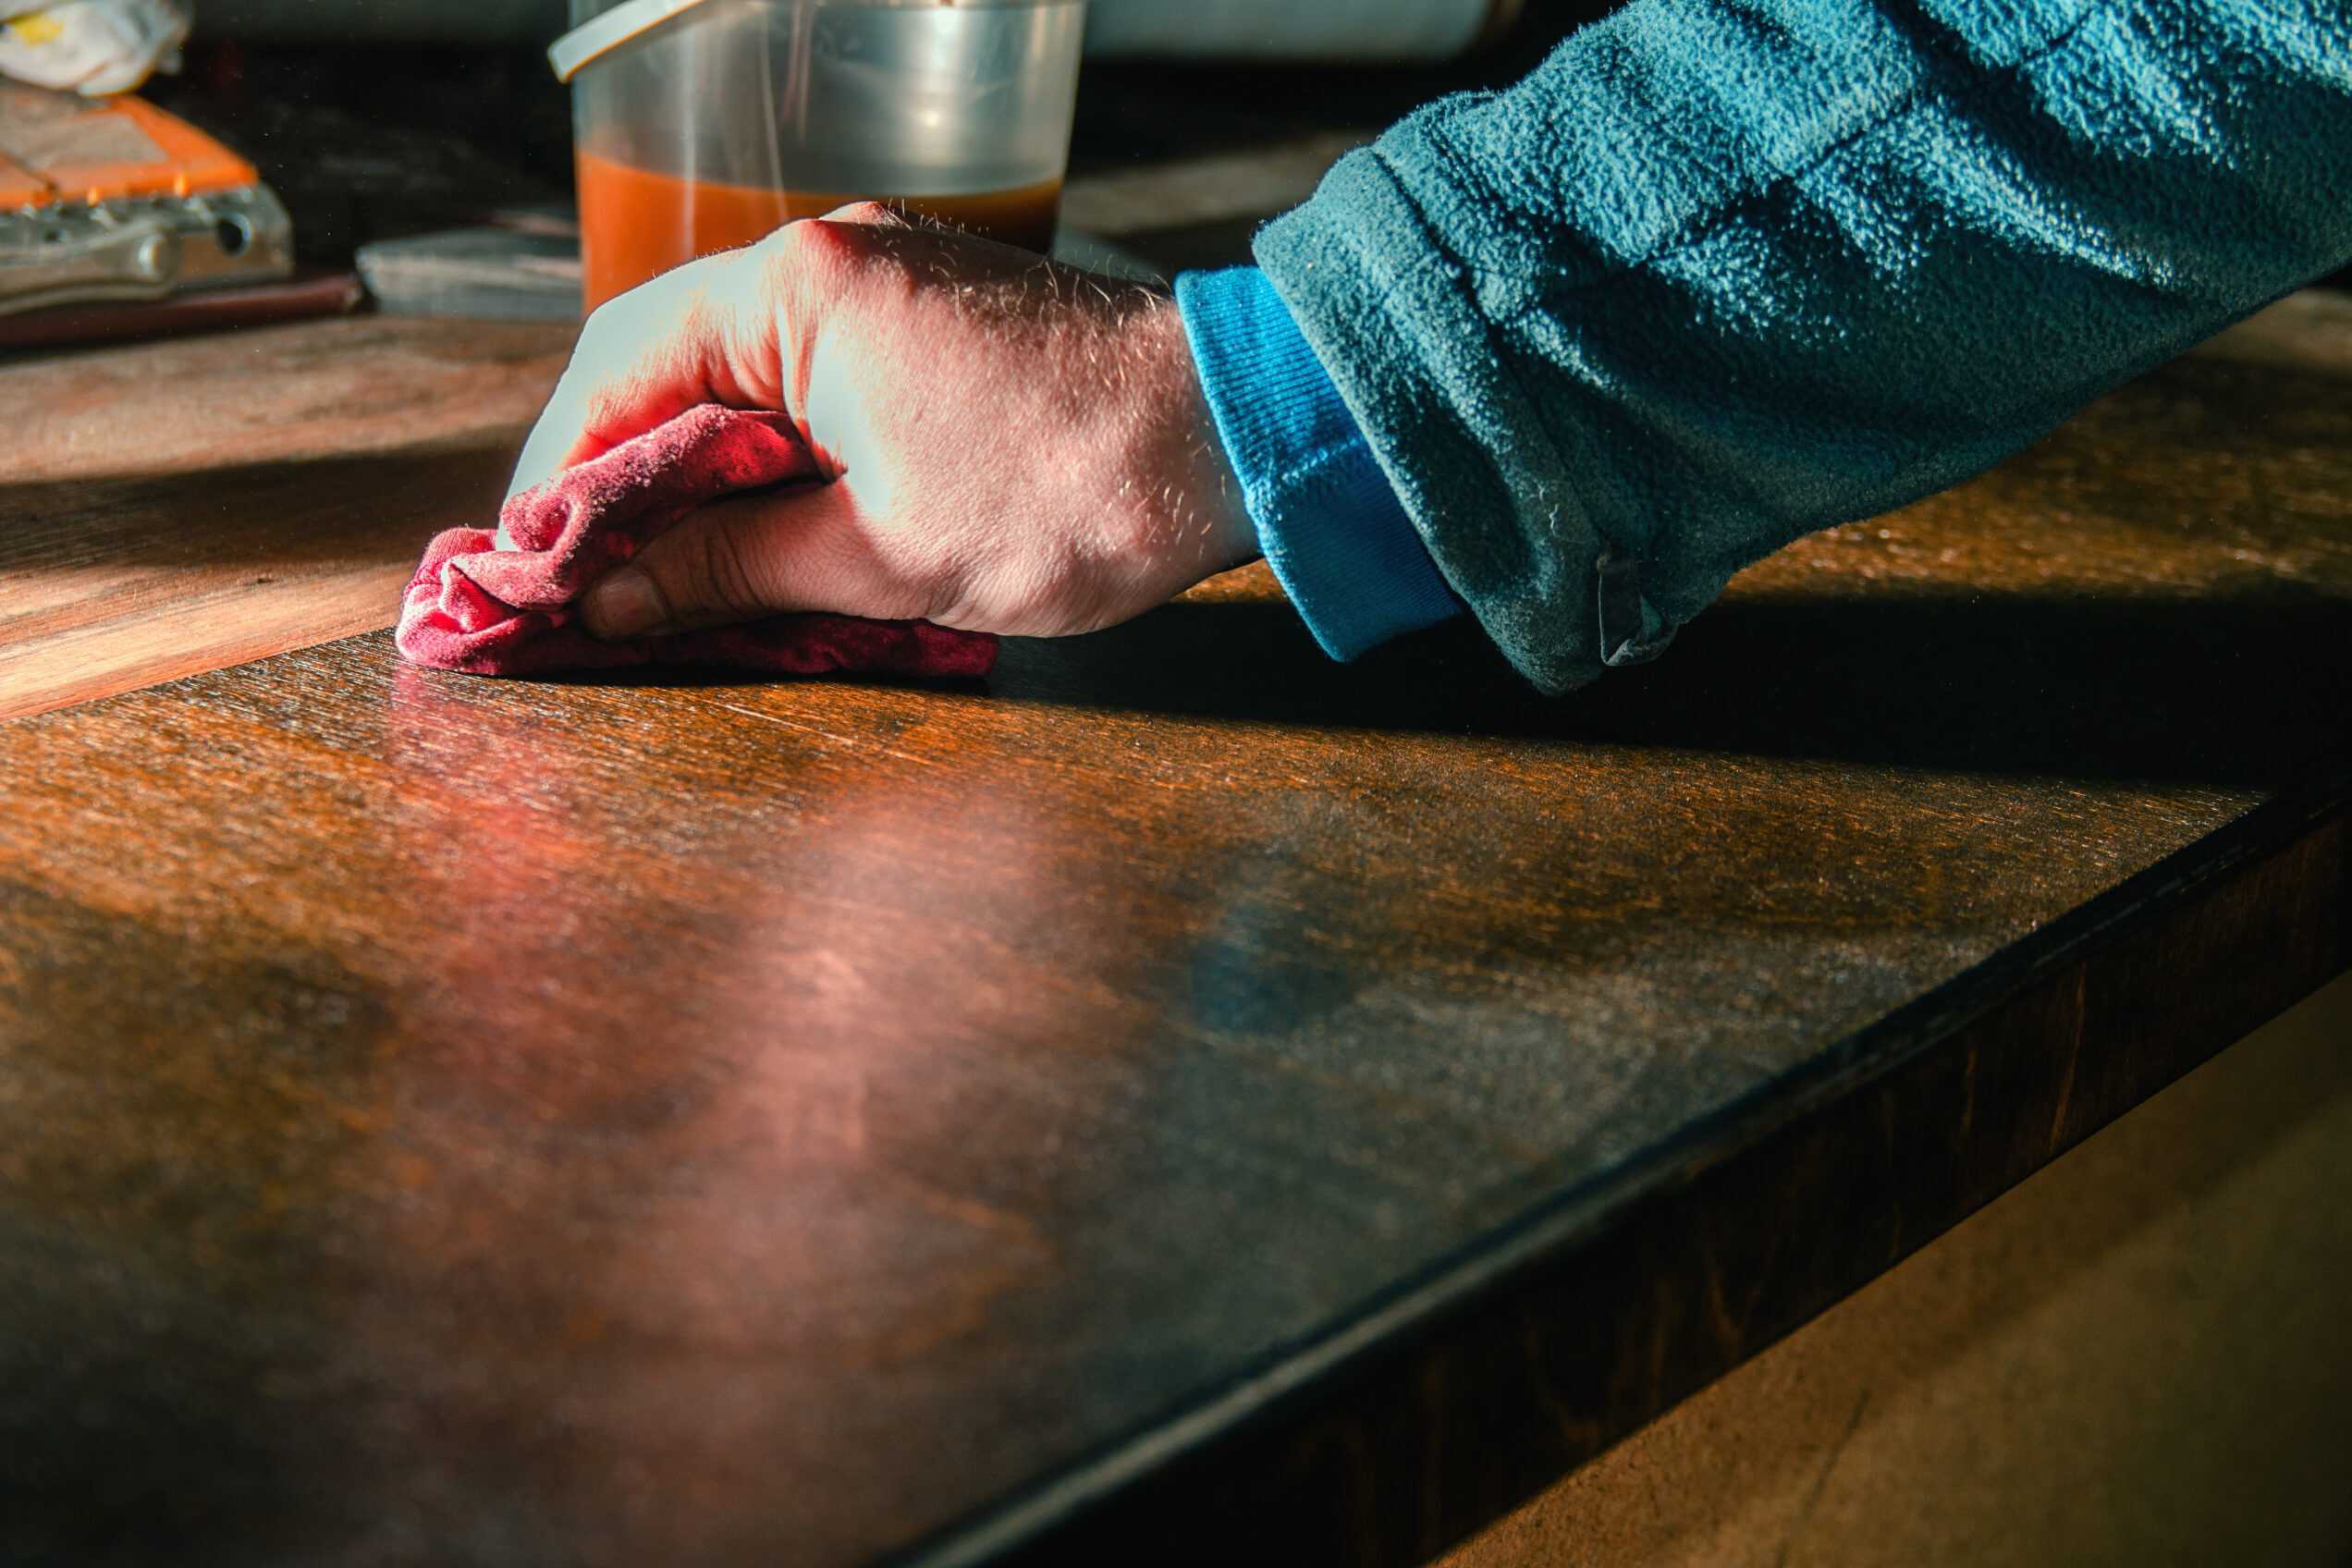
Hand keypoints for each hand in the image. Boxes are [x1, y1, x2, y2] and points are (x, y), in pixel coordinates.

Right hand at [509, 207, 1258, 643]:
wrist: (1240, 439)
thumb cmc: (1076, 491)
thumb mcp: (883, 555)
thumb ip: (734, 567)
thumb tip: (616, 597)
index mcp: (799, 293)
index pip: (619, 370)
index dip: (560, 475)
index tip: (528, 562)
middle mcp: (833, 260)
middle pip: (671, 367)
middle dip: (621, 480)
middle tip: (584, 582)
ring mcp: (888, 279)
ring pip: (743, 379)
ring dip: (699, 475)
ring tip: (664, 573)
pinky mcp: (934, 320)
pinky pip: (813, 382)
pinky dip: (774, 455)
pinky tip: (763, 529)